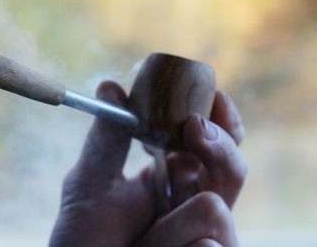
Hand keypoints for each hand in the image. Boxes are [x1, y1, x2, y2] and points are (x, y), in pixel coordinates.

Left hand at [49, 82, 245, 246]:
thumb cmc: (83, 241)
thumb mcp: (89, 185)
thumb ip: (106, 139)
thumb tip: (109, 86)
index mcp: (171, 178)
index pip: (211, 143)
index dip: (222, 120)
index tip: (215, 97)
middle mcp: (194, 204)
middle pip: (232, 168)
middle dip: (218, 147)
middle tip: (194, 128)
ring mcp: (208, 238)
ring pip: (214, 209)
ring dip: (166, 230)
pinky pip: (206, 246)